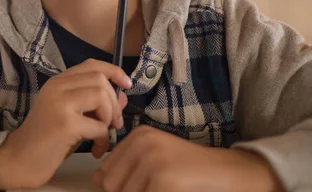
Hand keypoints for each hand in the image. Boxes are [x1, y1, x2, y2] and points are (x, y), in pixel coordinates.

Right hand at [0, 59, 131, 189]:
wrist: (19, 158)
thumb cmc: (47, 139)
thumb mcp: (74, 116)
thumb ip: (95, 103)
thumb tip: (122, 95)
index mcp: (57, 82)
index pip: (91, 65)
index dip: (114, 71)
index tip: (127, 85)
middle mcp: (57, 87)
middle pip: (100, 80)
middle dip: (114, 103)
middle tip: (114, 124)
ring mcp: (60, 103)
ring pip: (101, 96)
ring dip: (109, 118)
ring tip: (103, 135)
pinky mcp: (65, 123)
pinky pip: (99, 126)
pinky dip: (103, 139)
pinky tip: (96, 150)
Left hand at [93, 125, 284, 191]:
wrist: (226, 173)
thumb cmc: (188, 170)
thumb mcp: (153, 160)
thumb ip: (124, 168)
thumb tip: (96, 179)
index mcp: (138, 135)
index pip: (106, 172)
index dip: (119, 187)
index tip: (145, 184)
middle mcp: (142, 142)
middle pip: (111, 185)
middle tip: (155, 187)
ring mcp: (153, 160)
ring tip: (165, 188)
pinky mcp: (163, 180)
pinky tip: (172, 191)